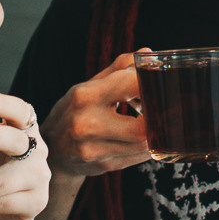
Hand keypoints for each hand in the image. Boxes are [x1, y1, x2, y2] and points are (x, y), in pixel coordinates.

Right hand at [43, 52, 149, 178]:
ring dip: (155, 133)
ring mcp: (93, 149)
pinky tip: (142, 139)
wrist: (53, 149)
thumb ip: (120, 68)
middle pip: (143, 126)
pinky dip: (147, 148)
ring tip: (153, 123)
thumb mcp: (91, 85)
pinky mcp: (103, 165)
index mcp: (85, 95)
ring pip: (144, 144)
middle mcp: (86, 123)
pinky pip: (138, 157)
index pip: (131, 85)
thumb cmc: (77, 110)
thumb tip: (149, 54)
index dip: (153, 84)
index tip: (161, 84)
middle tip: (165, 109)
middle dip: (159, 117)